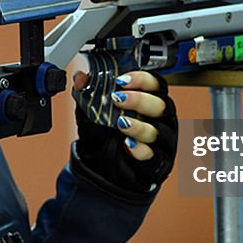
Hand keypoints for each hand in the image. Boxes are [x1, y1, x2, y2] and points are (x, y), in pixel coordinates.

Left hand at [73, 70, 177, 195]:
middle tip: (118, 99)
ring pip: (158, 131)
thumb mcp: (94, 112)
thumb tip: (80, 77)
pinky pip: (154, 156)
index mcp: (152, 101)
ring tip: (121, 123)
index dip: (142, 79)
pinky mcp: (158, 162)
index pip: (156, 84)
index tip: (122, 80)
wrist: (104, 165)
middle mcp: (161, 119)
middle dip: (140, 100)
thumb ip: (89, 93)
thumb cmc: (107, 134)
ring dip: (139, 126)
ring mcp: (162, 141)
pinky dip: (141, 149)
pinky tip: (129, 144)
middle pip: (161, 105)